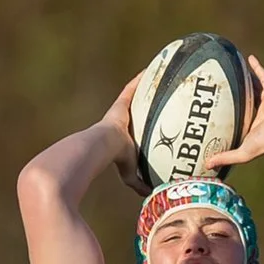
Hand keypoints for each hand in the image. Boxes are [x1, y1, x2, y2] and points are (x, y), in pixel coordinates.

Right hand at [100, 74, 149, 195]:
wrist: (102, 147)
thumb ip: (139, 183)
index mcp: (122, 134)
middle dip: (147, 102)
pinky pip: (134, 86)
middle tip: (161, 95)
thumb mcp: (130, 174)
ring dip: (147, 86)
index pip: (135, 127)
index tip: (153, 116)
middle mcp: (121, 120)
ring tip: (161, 76)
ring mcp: (121, 110)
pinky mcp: (122, 102)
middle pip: (137, 108)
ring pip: (137, 95)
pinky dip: (143, 78)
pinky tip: (154, 67)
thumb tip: (151, 196)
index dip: (143, 121)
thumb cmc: (115, 162)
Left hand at [204, 54, 263, 172]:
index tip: (228, 106)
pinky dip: (258, 68)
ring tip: (239, 68)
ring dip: (249, 79)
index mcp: (256, 126)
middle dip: (243, 92)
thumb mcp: (241, 153)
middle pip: (251, 99)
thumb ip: (225, 157)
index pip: (245, 117)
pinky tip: (249, 58)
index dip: (238, 111)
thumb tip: (205, 167)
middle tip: (231, 84)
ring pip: (257, 87)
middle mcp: (263, 113)